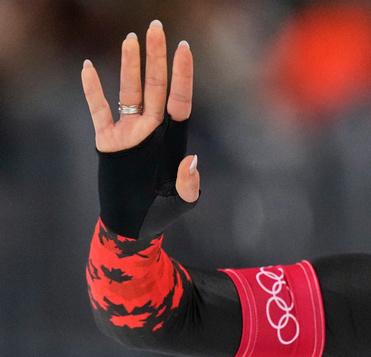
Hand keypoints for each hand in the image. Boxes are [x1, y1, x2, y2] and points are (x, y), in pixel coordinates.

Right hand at [81, 19, 197, 202]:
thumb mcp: (182, 203)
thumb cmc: (162, 214)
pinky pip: (98, 109)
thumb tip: (191, 160)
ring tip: (130, 38)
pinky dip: (93, 90)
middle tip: (157, 27)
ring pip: (129, 91)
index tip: (184, 48)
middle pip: (154, 86)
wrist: (133, 226)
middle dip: (156, 57)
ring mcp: (128, 132)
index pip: (178, 99)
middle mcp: (151, 129)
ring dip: (129, 65)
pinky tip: (90, 68)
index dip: (181, 74)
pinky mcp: (107, 140)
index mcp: (171, 139)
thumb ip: (189, 185)